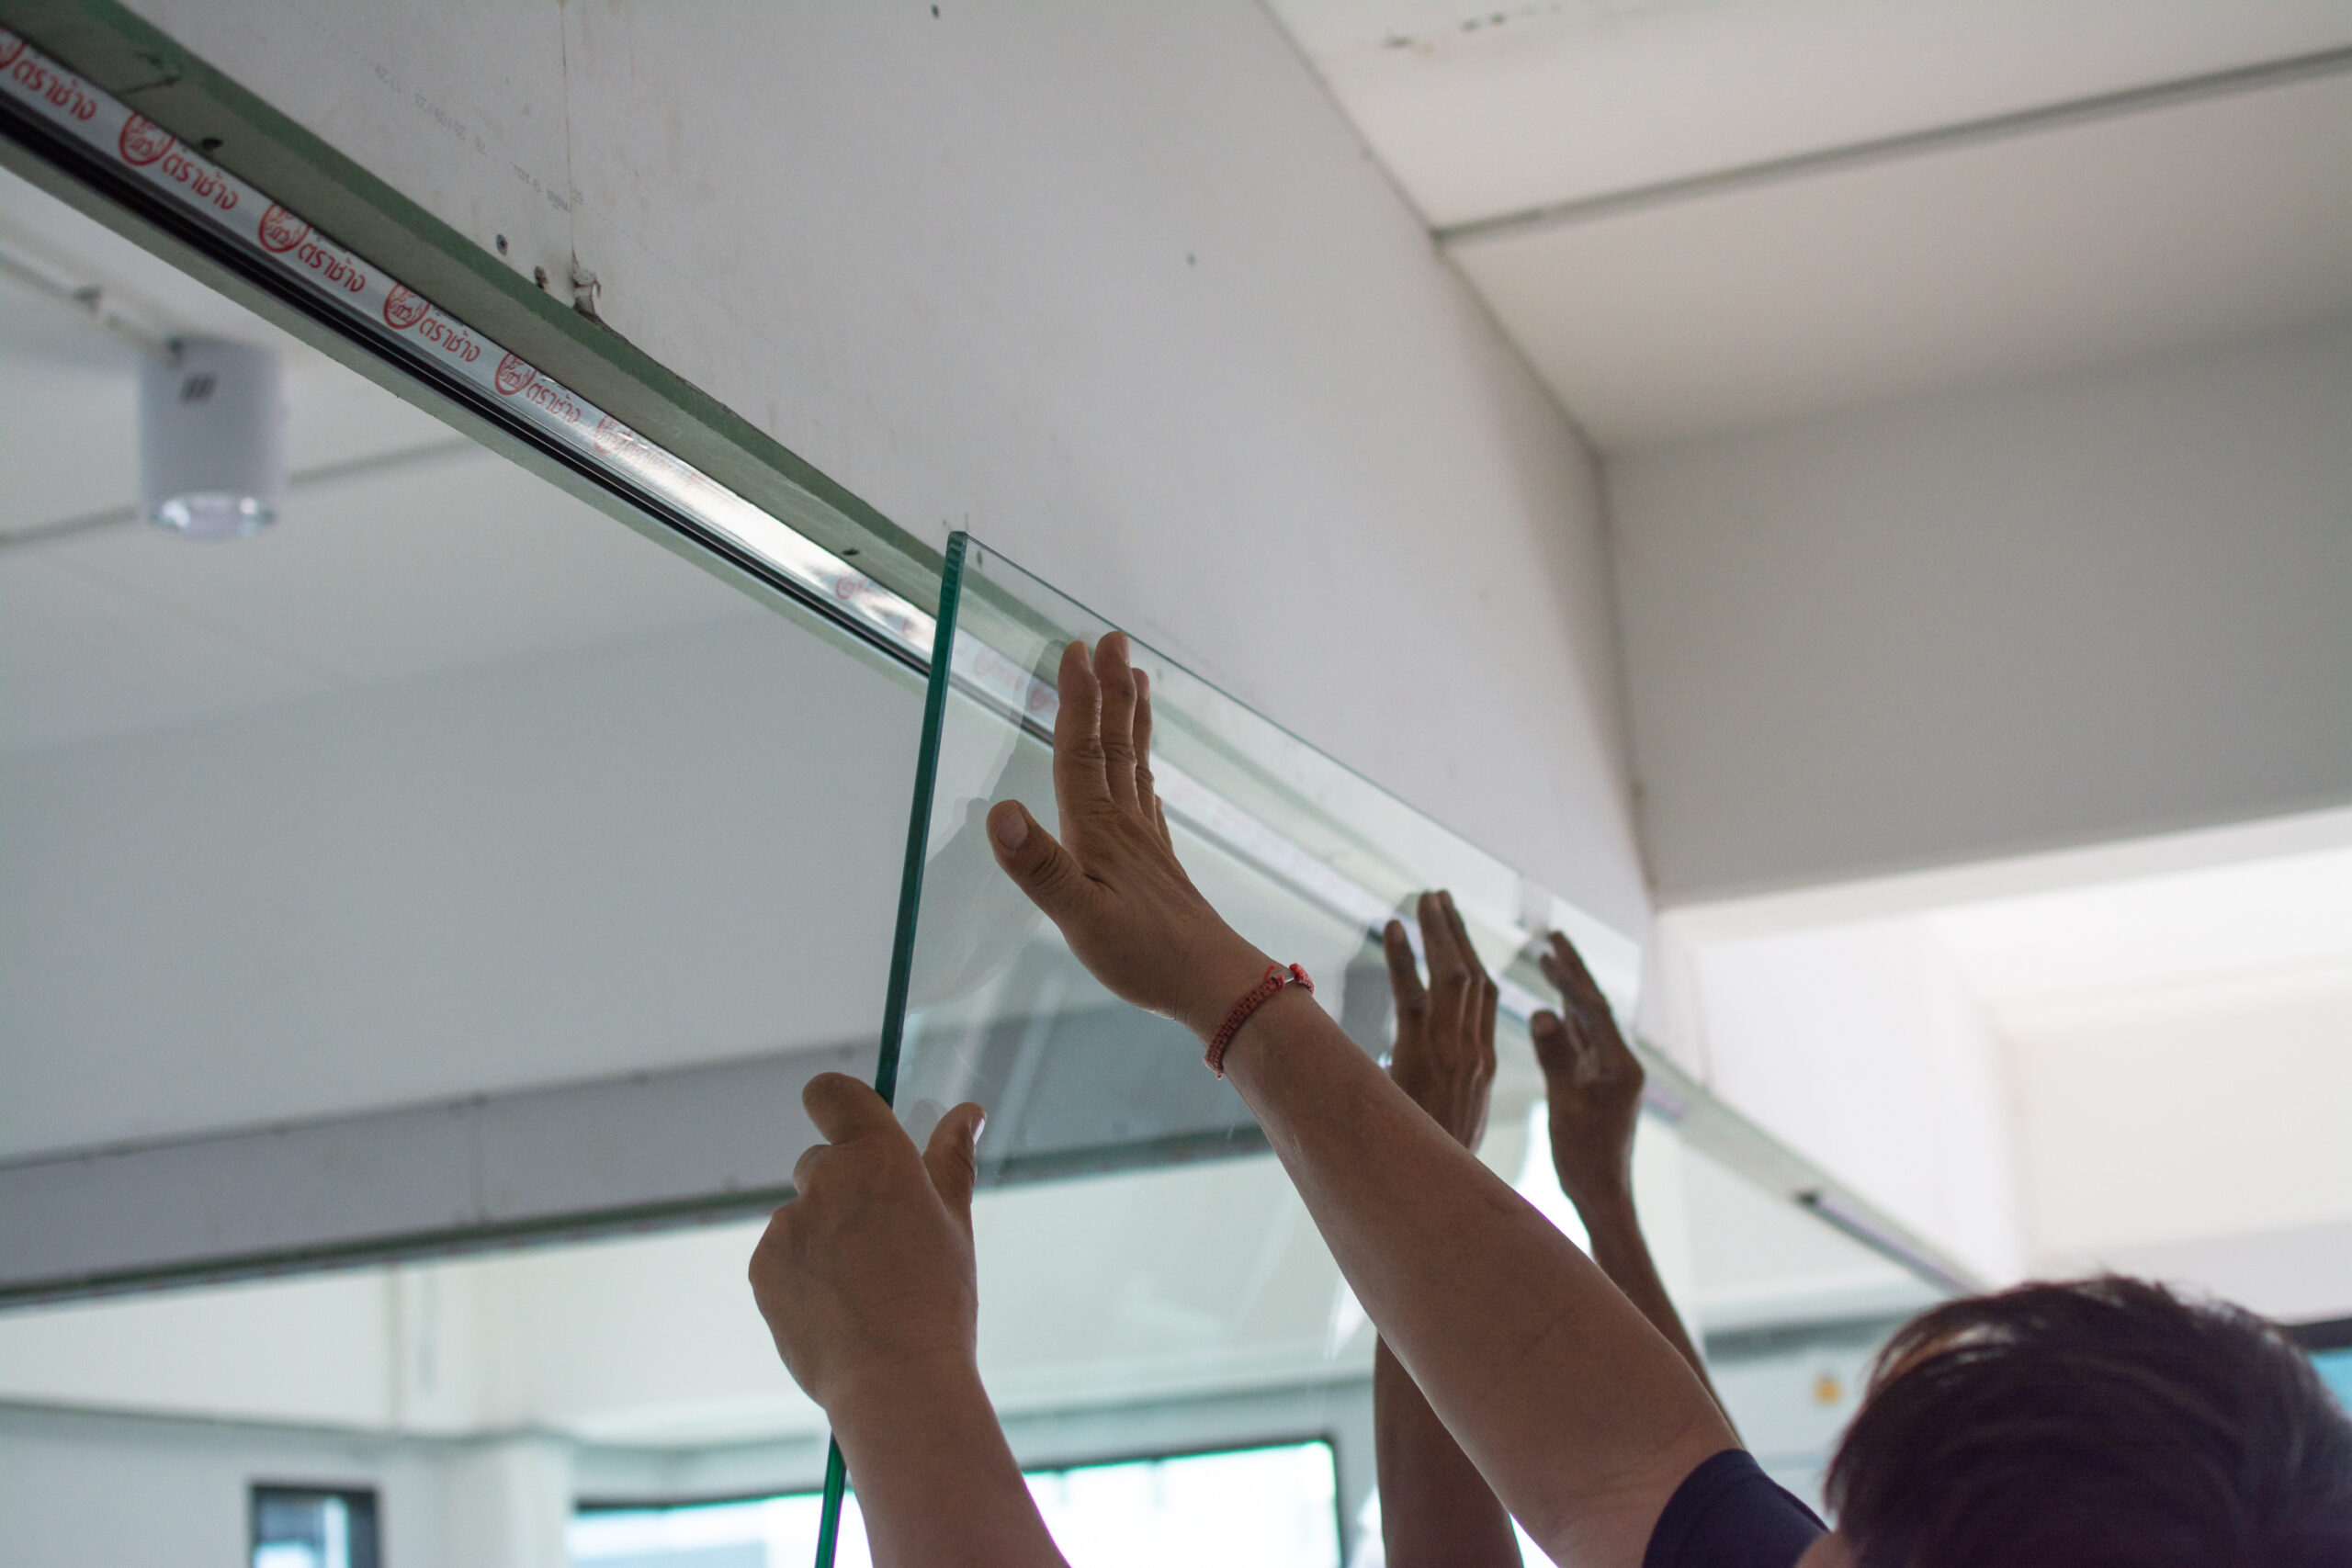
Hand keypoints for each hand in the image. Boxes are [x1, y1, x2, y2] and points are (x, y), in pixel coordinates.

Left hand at [748, 1074, 987, 1411]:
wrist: (896, 1382)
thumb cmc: (937, 1301)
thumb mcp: (953, 1224)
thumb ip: (952, 1160)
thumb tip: (968, 1113)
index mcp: (878, 1158)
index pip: (832, 1093)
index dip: (834, 1101)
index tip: (844, 1121)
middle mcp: (825, 1179)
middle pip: (818, 1162)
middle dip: (841, 1190)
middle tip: (880, 1244)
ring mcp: (788, 1224)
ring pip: (802, 1217)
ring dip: (821, 1239)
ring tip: (861, 1292)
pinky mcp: (762, 1266)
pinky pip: (780, 1258)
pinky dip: (800, 1276)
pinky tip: (835, 1311)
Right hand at [988, 635, 1270, 1037]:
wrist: (1213, 985)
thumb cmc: (1144, 955)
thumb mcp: (1078, 918)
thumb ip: (1039, 866)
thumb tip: (998, 811)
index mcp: (1099, 831)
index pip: (1081, 752)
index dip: (1076, 700)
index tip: (1075, 649)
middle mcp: (1125, 825)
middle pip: (1115, 743)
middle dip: (1110, 690)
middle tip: (1111, 640)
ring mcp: (1146, 843)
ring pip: (1136, 764)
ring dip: (1132, 719)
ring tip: (1137, 679)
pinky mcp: (1158, 864)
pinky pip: (1148, 799)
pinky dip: (1143, 771)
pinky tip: (1146, 776)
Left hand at [1382, 891, 1497, 1150]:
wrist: (1435, 1199)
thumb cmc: (1435, 1165)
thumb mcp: (1448, 1124)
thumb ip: (1439, 1095)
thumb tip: (1411, 1082)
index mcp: (1484, 1064)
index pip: (1486, 998)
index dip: (1473, 958)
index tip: (1457, 931)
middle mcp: (1475, 1051)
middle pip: (1474, 975)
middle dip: (1457, 932)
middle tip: (1439, 897)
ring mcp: (1452, 1051)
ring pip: (1452, 975)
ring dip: (1438, 931)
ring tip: (1423, 897)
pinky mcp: (1422, 1055)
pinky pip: (1414, 994)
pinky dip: (1405, 957)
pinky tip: (1392, 927)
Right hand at [1529, 931, 1643, 1212]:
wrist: (1601, 1194)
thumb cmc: (1585, 1158)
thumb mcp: (1565, 1106)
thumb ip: (1556, 1058)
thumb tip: (1543, 1010)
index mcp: (1621, 1067)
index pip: (1593, 1011)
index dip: (1570, 979)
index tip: (1547, 950)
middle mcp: (1620, 1064)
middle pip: (1595, 1007)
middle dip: (1574, 972)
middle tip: (1554, 937)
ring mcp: (1610, 1073)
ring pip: (1588, 1021)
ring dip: (1569, 990)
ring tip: (1549, 958)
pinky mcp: (1599, 1083)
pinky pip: (1582, 1040)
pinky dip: (1566, 1018)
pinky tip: (1552, 1003)